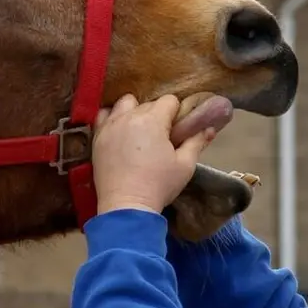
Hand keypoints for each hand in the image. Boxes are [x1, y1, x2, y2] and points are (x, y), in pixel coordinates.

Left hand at [92, 94, 217, 214]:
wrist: (126, 206)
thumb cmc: (159, 185)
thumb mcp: (185, 165)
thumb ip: (197, 142)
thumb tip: (209, 128)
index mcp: (153, 120)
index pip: (169, 101)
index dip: (176, 114)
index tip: (177, 130)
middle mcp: (129, 116)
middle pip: (148, 103)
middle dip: (157, 115)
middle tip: (161, 138)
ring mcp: (110, 126)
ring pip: (124, 104)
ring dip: (134, 111)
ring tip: (138, 131)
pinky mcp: (98, 137)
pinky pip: (104, 115)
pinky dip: (112, 118)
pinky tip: (119, 132)